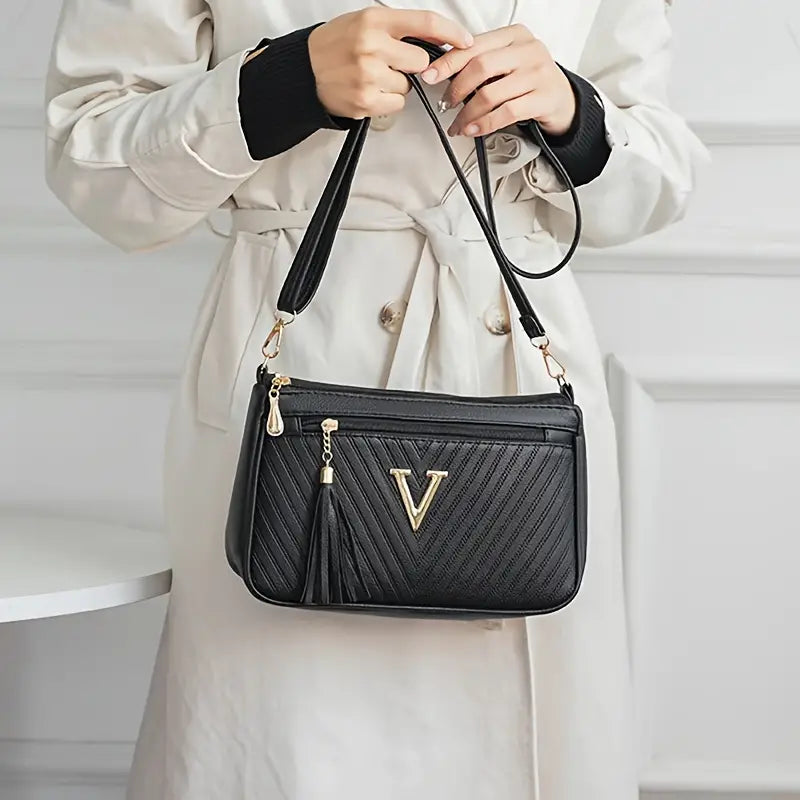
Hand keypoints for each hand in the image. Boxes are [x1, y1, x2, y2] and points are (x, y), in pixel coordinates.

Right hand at [308, 8, 472, 119]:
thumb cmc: (335, 46)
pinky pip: (396, 104)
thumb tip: (437, 38)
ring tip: (373, 77)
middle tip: (391, 63)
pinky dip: (388, 101)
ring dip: (397, 84)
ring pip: (408, 86)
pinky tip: (370, 91)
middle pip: (421, 61)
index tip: (466, 41)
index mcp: (374, 21)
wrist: (304, 70)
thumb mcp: (365, 22)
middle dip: (412, 65)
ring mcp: (368, 75)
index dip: (451, 33)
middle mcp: (372, 46)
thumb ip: (399, 28)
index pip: (425, 24)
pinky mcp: (366, 100)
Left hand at [421, 24, 575, 137]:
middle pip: (480, 67)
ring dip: (468, 114)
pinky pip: (506, 113)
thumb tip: (443, 72)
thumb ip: (482, 62)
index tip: (430, 76)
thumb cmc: (530, 82)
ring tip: (459, 125)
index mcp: (515, 35)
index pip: (473, 45)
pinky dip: (485, 124)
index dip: (448, 62)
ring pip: (490, 94)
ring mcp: (538, 73)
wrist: (563, 101)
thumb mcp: (507, 64)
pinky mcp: (543, 98)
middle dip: (456, 90)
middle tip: (445, 105)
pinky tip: (474, 130)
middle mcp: (528, 49)